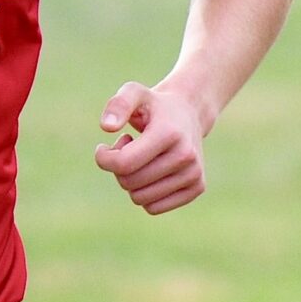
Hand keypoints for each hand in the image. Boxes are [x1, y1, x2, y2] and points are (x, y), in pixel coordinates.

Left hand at [93, 81, 207, 215]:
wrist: (189, 113)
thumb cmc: (154, 106)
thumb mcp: (134, 93)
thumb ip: (118, 104)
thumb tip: (107, 127)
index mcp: (169, 133)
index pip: (124, 163)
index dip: (104, 159)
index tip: (103, 148)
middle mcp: (186, 155)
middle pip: (129, 183)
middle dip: (119, 168)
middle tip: (129, 149)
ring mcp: (194, 173)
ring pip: (140, 199)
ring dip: (132, 181)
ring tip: (142, 159)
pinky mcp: (197, 187)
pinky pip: (153, 208)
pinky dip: (145, 194)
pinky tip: (152, 172)